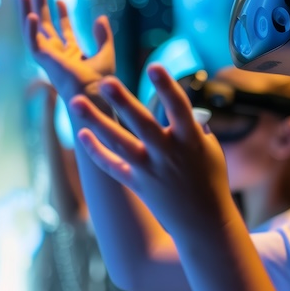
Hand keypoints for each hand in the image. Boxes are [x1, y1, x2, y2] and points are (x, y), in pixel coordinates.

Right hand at [19, 0, 114, 102]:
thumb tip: (100, 18)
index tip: (60, 0)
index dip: (61, 15)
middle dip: (41, 7)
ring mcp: (49, 58)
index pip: (62, 32)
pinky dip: (30, 30)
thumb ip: (103, 37)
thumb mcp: (106, 54)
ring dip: (28, 13)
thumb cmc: (100, 83)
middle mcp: (57, 56)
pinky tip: (32, 15)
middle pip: (45, 27)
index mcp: (71, 56)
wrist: (94, 96)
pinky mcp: (44, 61)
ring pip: (33, 32)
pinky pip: (33, 43)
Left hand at [69, 63, 232, 236]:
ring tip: (76, 102)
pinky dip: (96, 151)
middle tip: (103, 80)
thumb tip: (190, 110)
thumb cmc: (212, 183)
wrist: (204, 224)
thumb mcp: (213, 151)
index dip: (166, 86)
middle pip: (142, 123)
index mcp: (192, 140)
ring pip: (119, 143)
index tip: (154, 66)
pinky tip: (80, 134)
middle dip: (123, 101)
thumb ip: (198, 128)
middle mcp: (169, 153)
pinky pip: (112, 166)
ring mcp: (151, 170)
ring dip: (96, 121)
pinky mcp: (137, 185)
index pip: (179, 107)